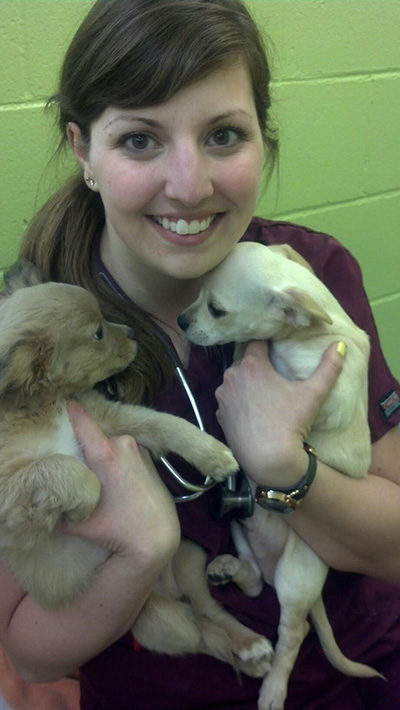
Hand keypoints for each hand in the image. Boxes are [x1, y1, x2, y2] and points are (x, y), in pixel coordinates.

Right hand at [63, 401, 179, 559]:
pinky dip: (118, 459)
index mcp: (105, 453)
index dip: (68, 411)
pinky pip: (125, 450)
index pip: (81, 418)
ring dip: (102, 454)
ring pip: (110, 443)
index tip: (59, 407)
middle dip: (83, 446)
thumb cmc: (117, 528)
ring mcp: (139, 448)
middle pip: (94, 435)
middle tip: (76, 461)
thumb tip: (45, 499)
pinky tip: (116, 480)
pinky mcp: (149, 456)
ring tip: (98, 475)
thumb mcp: (79, 521)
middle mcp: (123, 443)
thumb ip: (59, 506)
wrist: (156, 535)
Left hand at [215, 340, 343, 486]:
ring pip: (235, 379)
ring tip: (263, 390)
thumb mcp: (313, 394)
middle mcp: (231, 376)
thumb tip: (340, 345)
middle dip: (257, 362)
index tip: (277, 346)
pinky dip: (239, 400)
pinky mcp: (220, 414)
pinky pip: (229, 399)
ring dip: (246, 381)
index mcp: (252, 365)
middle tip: (273, 369)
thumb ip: (329, 367)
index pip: (257, 341)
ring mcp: (223, 396)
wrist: (268, 460)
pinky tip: (252, 408)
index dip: (267, 341)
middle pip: (244, 360)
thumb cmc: (291, 423)